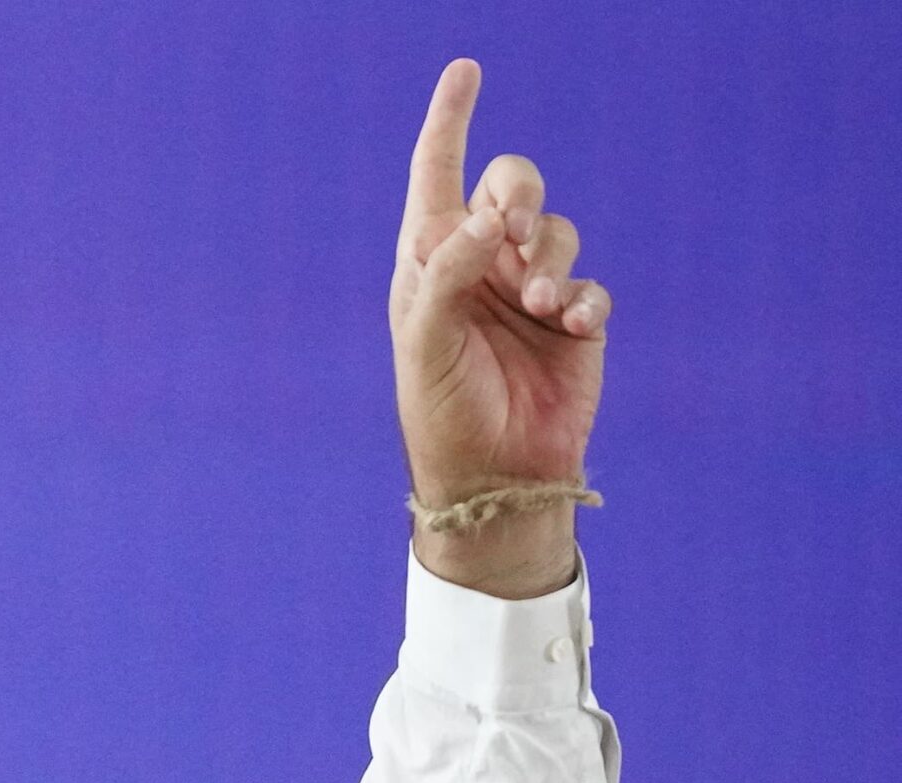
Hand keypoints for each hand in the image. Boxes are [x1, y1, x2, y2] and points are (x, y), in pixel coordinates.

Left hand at [391, 60, 608, 596]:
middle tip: (513, 225)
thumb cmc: (441, 409)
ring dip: (551, 258)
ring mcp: (530, 292)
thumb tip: (487, 219)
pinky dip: (585, 299)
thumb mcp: (427, 341)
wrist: (493, 474)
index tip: (465, 70)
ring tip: (540, 305)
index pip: (436, 178)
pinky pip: (592, 286)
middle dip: (517, 191)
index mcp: (430, 263)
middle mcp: (481, 267)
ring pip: (556, 232)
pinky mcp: (575, 323)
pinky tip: (573, 327)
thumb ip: (450, 275)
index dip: (449, 122)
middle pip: (509, 187)